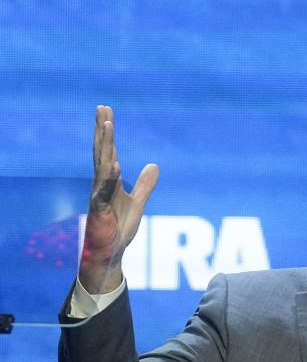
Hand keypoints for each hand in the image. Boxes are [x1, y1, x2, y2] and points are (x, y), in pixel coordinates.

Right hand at [79, 105, 158, 292]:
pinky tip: (114, 164)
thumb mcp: (138, 203)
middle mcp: (101, 184)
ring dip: (105, 146)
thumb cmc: (118, 229)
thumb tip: (154, 165)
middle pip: (102, 152)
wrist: (109, 253)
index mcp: (109, 182)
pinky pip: (105, 191)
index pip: (109, 151)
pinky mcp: (100, 210)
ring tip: (107, 125)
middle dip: (102, 130)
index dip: (108, 133)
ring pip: (102, 166)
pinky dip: (110, 178)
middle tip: (102, 108)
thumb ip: (145, 185)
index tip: (107, 112)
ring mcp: (99, 196)